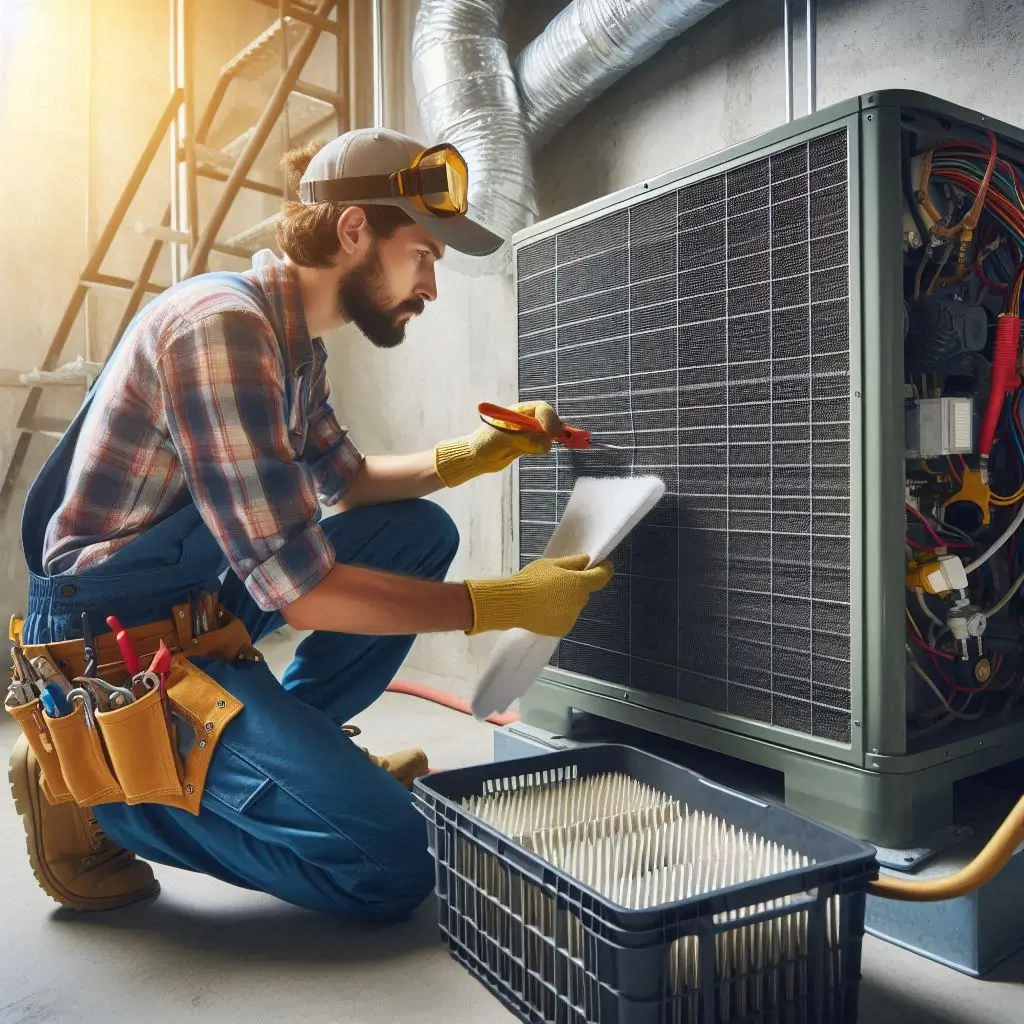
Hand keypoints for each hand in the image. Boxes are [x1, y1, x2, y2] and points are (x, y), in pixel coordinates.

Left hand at [434, 401, 563, 487]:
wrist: (477, 458)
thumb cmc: (485, 443)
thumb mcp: (503, 439)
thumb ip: (524, 439)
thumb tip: (546, 444)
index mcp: (519, 411)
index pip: (541, 409)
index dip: (550, 419)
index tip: (553, 433)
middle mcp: (526, 420)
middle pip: (548, 420)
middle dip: (552, 430)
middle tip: (555, 441)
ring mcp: (528, 432)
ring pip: (547, 435)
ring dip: (544, 442)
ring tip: (526, 449)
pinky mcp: (529, 445)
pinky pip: (542, 445)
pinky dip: (541, 449)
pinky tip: (526, 452)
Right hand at [464, 554, 613, 636]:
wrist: (512, 604)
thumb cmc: (530, 579)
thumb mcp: (550, 564)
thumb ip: (571, 562)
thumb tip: (586, 560)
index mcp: (579, 584)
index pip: (602, 576)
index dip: (604, 568)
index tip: (602, 564)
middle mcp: (580, 602)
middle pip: (584, 591)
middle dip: (575, 585)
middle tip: (556, 580)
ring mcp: (572, 618)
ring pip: (574, 605)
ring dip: (566, 600)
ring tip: (544, 597)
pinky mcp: (562, 629)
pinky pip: (565, 617)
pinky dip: (558, 613)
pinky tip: (542, 609)